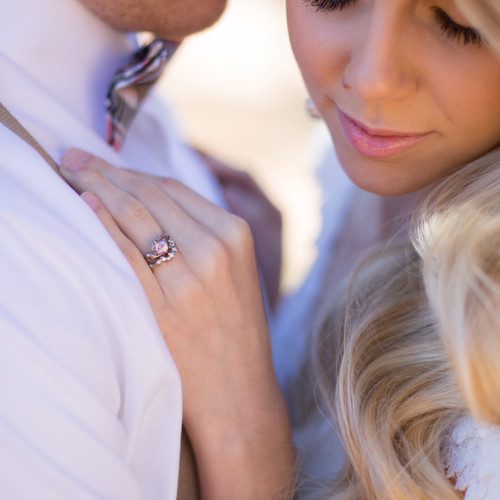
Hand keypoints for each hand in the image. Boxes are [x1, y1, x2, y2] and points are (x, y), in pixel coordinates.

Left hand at [60, 149, 293, 499]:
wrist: (239, 390)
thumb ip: (203, 233)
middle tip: (74, 157)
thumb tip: (151, 201)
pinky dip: (102, 225)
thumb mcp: (235, 271)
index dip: (132, 170)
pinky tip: (84, 206)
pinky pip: (125, 252)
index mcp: (234, 234)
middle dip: (106, 171)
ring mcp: (188, 277)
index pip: (171, 187)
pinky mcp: (163, 305)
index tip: (104, 162)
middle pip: (149, 194)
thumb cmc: (234, 330)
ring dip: (97, 189)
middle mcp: (213, 248)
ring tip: (71, 174)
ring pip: (134, 215)